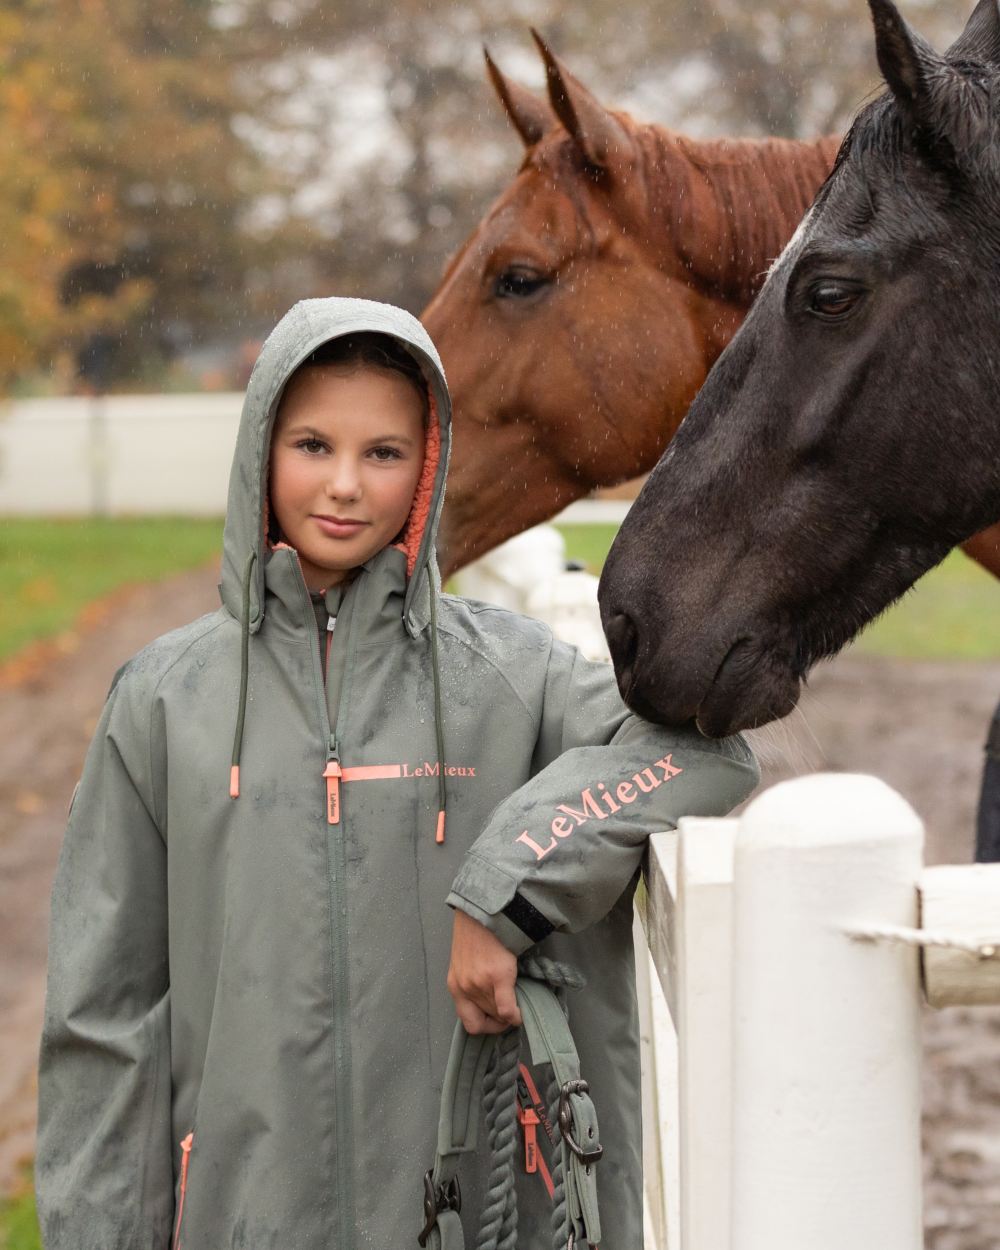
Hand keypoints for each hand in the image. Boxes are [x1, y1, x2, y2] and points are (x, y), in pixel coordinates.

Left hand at [447, 909, 521, 1034]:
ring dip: (510, 1013)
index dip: (486, 1027)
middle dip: (501, 1019)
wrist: (482, 913)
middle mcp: (464, 989)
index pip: (470, 1024)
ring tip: (515, 999)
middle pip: (487, 1019)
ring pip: (499, 1014)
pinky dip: (516, 1015)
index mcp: (455, 987)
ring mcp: (479, 984)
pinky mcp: (497, 976)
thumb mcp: (465, 964)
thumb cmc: (475, 936)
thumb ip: (472, 985)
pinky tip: (521, 1012)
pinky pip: (507, 1009)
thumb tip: (491, 1004)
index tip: (498, 1020)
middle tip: (511, 1008)